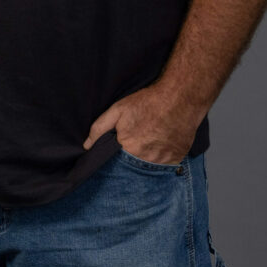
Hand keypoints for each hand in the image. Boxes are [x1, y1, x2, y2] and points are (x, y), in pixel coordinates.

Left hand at [82, 84, 200, 164]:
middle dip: (132, 161)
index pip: (117, 166)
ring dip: (147, 161)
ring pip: (150, 169)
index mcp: (129, 148)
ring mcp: (163, 161)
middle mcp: (146, 159)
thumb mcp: (118, 109)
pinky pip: (165, 166)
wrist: (179, 97)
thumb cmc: (147, 102)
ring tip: (149, 144)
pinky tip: (160, 146)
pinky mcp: (177, 158)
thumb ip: (99, 128)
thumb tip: (87, 145)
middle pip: (134, 169)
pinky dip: (161, 159)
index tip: (119, 153)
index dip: (117, 161)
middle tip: (136, 145)